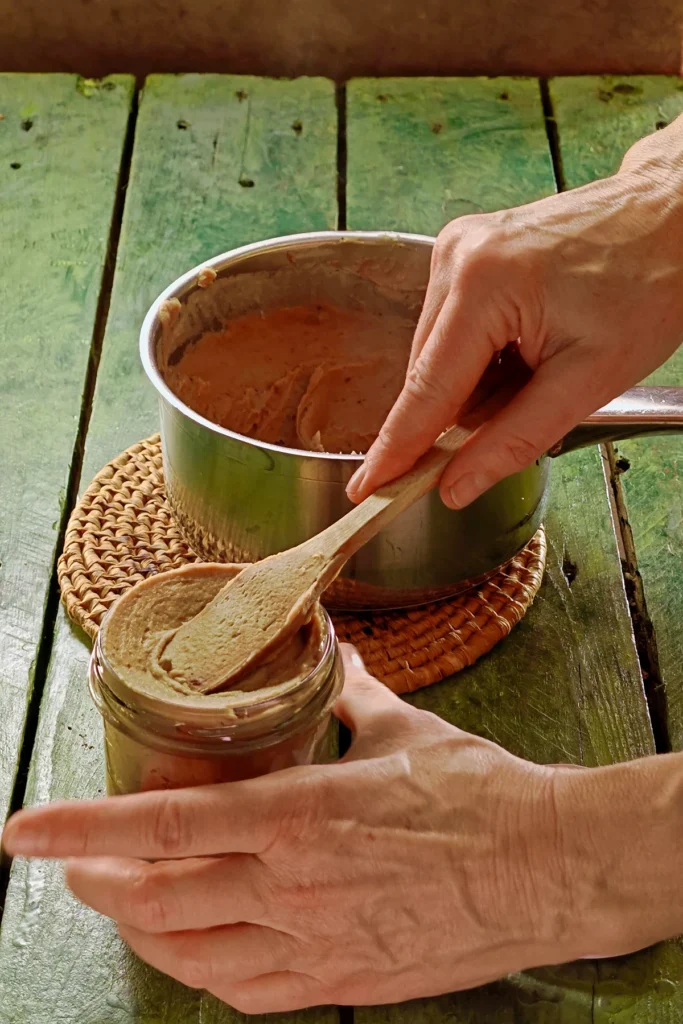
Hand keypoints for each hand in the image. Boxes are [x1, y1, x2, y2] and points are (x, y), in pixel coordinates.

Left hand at [3, 648, 680, 1013]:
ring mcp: (315, 943)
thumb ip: (353, 697)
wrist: (549, 868)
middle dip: (96, 882)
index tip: (25, 832)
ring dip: (139, 929)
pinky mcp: (345, 980)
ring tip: (117, 904)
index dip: (84, 830)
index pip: (163, 824)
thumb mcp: (403, 733)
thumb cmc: (478, 793)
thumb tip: (337, 662)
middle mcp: (292, 884)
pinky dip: (204, 972)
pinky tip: (193, 955)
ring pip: (193, 952)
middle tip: (69, 865)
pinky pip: (249, 992)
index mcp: (299, 812)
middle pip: (159, 897)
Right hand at [347, 116, 682, 508]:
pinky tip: (529, 344)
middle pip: (428, 374)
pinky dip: (483, 357)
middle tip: (532, 400)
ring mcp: (457, 249)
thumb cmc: (648, 285)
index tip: (364, 491)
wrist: (673, 218)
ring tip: (544, 360)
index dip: (394, 450)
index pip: (426, 390)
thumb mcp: (589, 381)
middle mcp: (456, 257)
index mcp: (483, 285)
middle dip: (464, 412)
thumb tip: (455, 486)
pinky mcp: (467, 252)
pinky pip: (453, 330)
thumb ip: (514, 439)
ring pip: (439, 356)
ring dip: (479, 382)